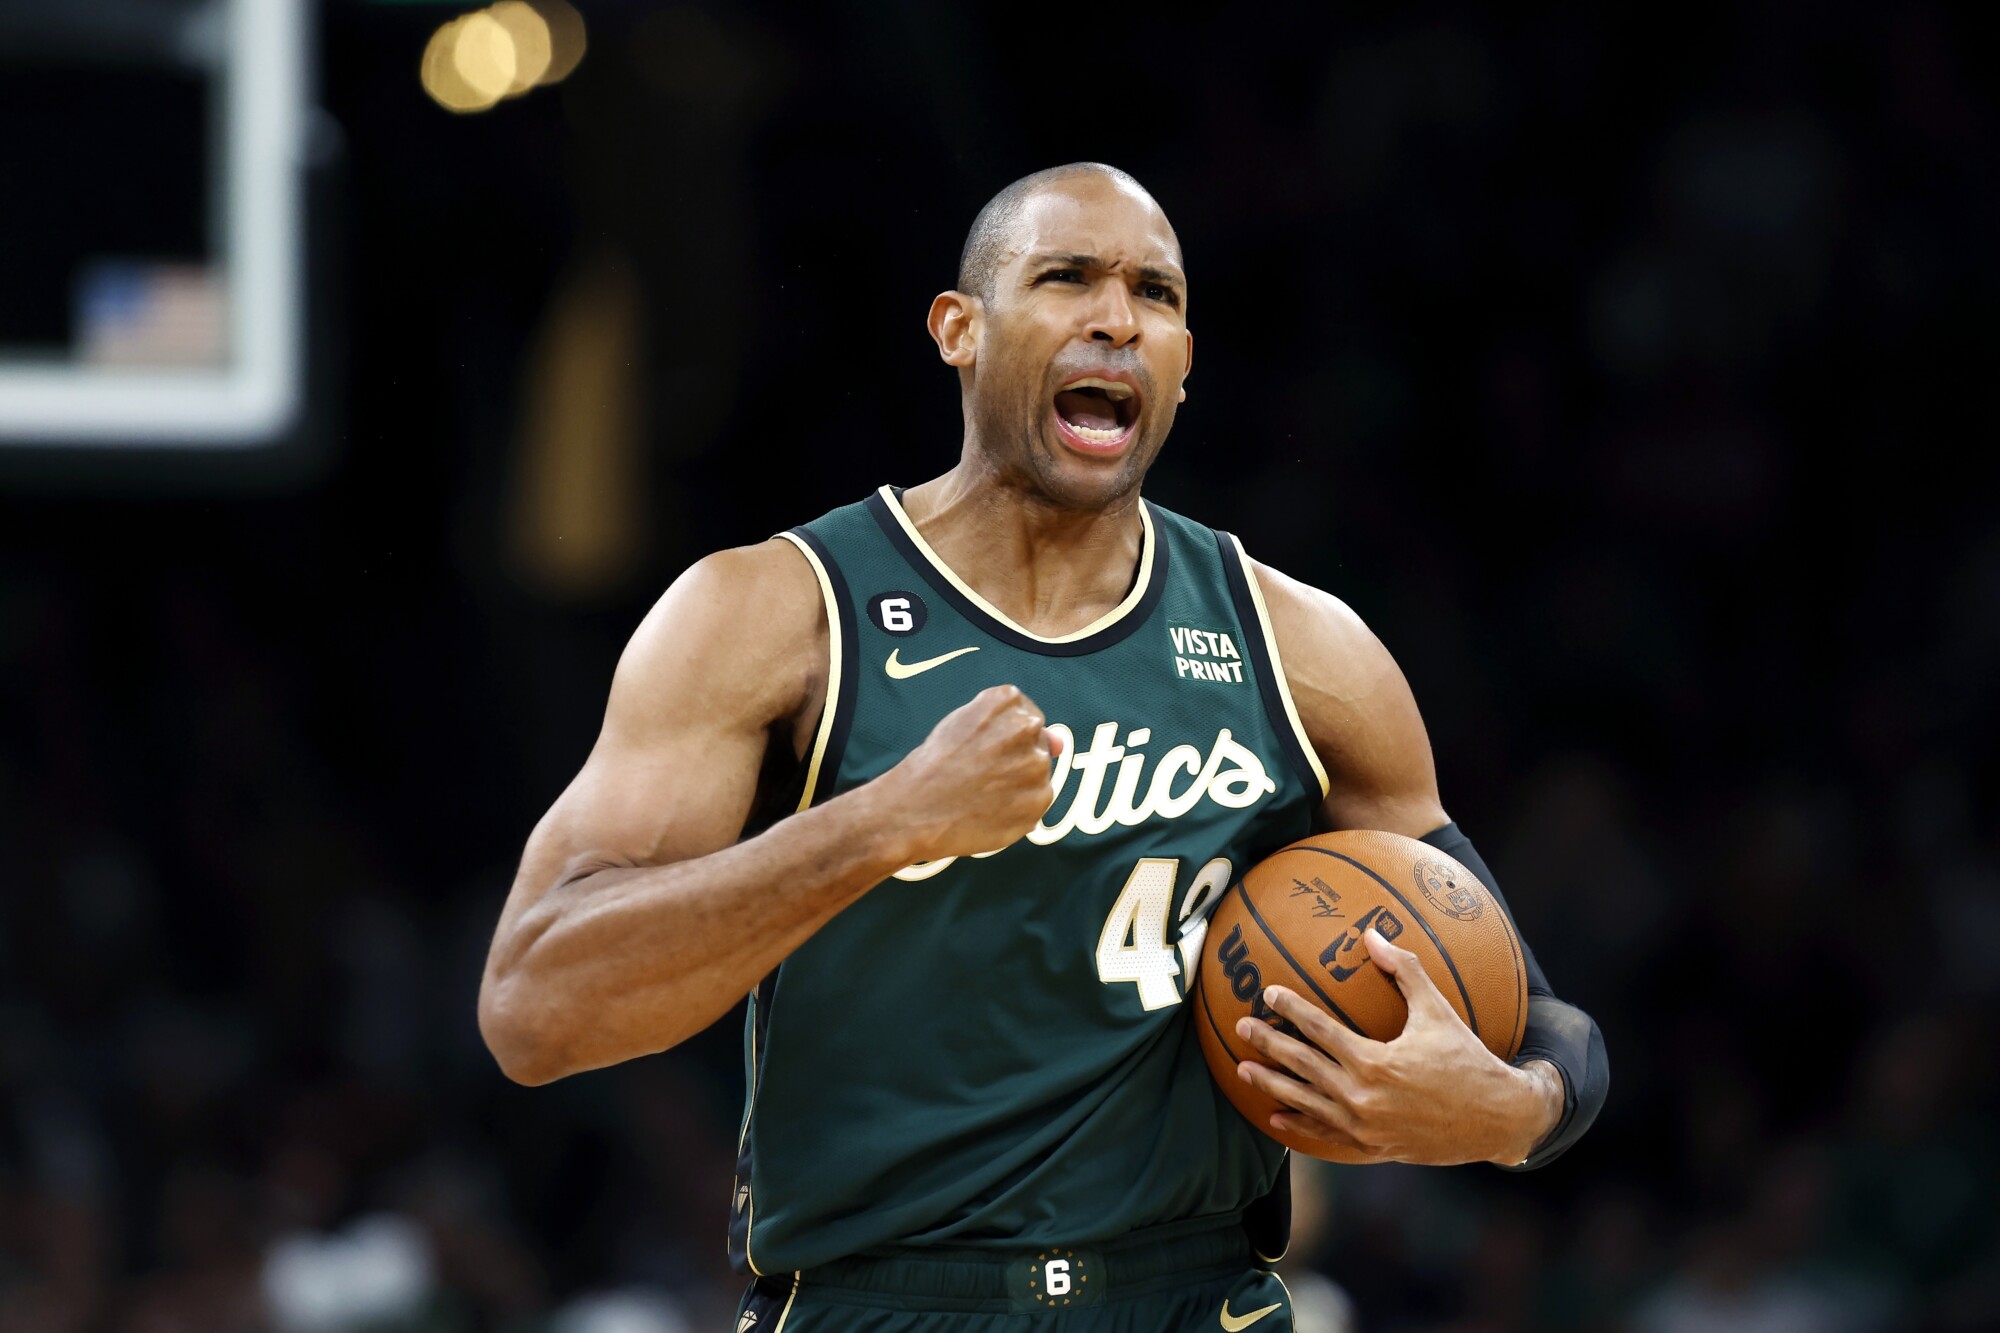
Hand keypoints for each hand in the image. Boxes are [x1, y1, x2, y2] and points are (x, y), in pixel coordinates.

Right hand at [879, 685, 1065, 861]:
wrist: (912, 810)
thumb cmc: (933, 765)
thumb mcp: (964, 726)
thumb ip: (1014, 726)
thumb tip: (1060, 743)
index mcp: (1006, 700)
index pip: (1025, 713)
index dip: (1004, 735)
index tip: (984, 748)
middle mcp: (1027, 727)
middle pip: (1036, 743)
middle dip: (1015, 758)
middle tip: (981, 773)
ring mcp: (1035, 766)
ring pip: (1038, 774)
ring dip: (1018, 784)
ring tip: (982, 793)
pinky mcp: (1037, 802)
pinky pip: (1036, 804)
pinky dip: (1018, 810)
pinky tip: (989, 810)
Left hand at [1233, 927, 1562, 1165]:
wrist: (1497, 1119)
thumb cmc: (1468, 1059)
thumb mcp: (1437, 1010)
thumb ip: (1404, 970)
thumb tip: (1372, 934)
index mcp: (1374, 1062)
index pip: (1319, 1030)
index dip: (1290, 1009)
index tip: (1268, 993)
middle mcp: (1362, 1098)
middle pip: (1301, 1066)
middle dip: (1268, 1044)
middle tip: (1241, 1028)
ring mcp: (1365, 1128)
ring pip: (1306, 1104)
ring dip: (1272, 1086)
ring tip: (1243, 1071)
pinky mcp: (1373, 1148)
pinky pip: (1326, 1137)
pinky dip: (1300, 1127)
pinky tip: (1277, 1119)